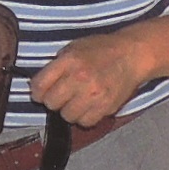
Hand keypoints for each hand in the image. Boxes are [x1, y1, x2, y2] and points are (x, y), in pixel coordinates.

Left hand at [29, 33, 150, 129]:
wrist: (132, 55)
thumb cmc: (102, 49)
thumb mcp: (74, 47)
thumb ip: (57, 64)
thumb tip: (41, 83)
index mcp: (69, 61)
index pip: (39, 85)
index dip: (37, 91)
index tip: (41, 92)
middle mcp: (79, 78)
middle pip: (51, 103)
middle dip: (53, 100)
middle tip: (62, 95)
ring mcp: (93, 94)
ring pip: (67, 116)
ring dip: (69, 110)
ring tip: (77, 101)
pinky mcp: (106, 107)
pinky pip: (86, 122)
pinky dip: (85, 117)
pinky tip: (88, 106)